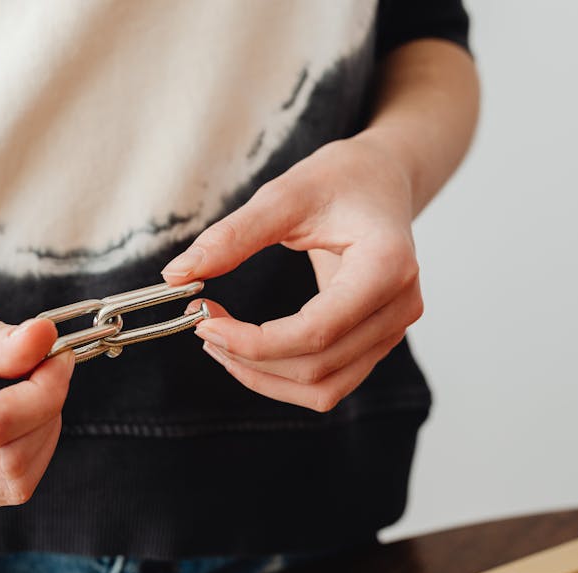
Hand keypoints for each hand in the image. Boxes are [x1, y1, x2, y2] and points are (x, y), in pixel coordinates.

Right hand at [0, 282, 71, 507]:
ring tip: (33, 394)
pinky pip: (2, 492)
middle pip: (8, 459)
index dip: (44, 395)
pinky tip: (17, 421)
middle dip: (50, 413)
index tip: (58, 358)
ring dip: (44, 437)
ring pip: (13, 483)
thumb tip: (48, 341)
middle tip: (50, 370)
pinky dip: (28, 456)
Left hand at [162, 133, 423, 411]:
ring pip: (323, 388)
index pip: (316, 330)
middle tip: (202, 324)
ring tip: (219, 342)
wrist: (381, 180)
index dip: (253, 341)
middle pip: (317, 367)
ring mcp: (393, 330)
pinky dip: (282, 377)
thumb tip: (178, 275)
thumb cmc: (340, 180)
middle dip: (249, 357)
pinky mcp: (377, 342)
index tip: (203, 322)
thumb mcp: (284, 195)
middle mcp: (399, 306)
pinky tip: (247, 350)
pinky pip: (329, 383)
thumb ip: (233, 236)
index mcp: (386, 266)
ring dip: (263, 377)